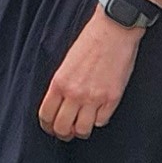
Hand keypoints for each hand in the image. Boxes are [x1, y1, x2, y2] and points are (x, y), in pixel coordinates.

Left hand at [39, 11, 141, 140]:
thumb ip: (61, 84)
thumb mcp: (67, 62)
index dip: (47, 126)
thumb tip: (59, 103)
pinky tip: (98, 114)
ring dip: (81, 130)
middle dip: (63, 133)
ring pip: (83, 129)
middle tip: (66, 132)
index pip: (46, 115)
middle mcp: (75, 93)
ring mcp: (94, 97)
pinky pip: (101, 122)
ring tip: (83, 126)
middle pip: (62, 127)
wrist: (114, 29)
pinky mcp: (112, 98)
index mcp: (59, 82)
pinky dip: (99, 121)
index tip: (51, 127)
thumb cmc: (91, 40)